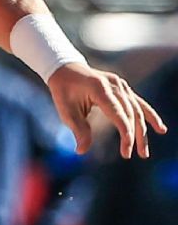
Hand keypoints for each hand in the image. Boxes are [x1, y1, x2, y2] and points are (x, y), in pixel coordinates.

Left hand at [47, 63, 166, 157]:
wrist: (65, 69)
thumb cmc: (64, 90)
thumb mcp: (65, 109)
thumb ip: (77, 129)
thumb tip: (82, 151)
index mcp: (99, 88)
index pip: (119, 114)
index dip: (126, 134)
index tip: (126, 152)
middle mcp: (114, 84)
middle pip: (131, 113)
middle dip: (136, 136)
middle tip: (139, 155)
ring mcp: (120, 84)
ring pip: (137, 110)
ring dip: (144, 130)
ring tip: (145, 151)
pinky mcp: (123, 87)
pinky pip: (138, 103)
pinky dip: (149, 116)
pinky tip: (160, 129)